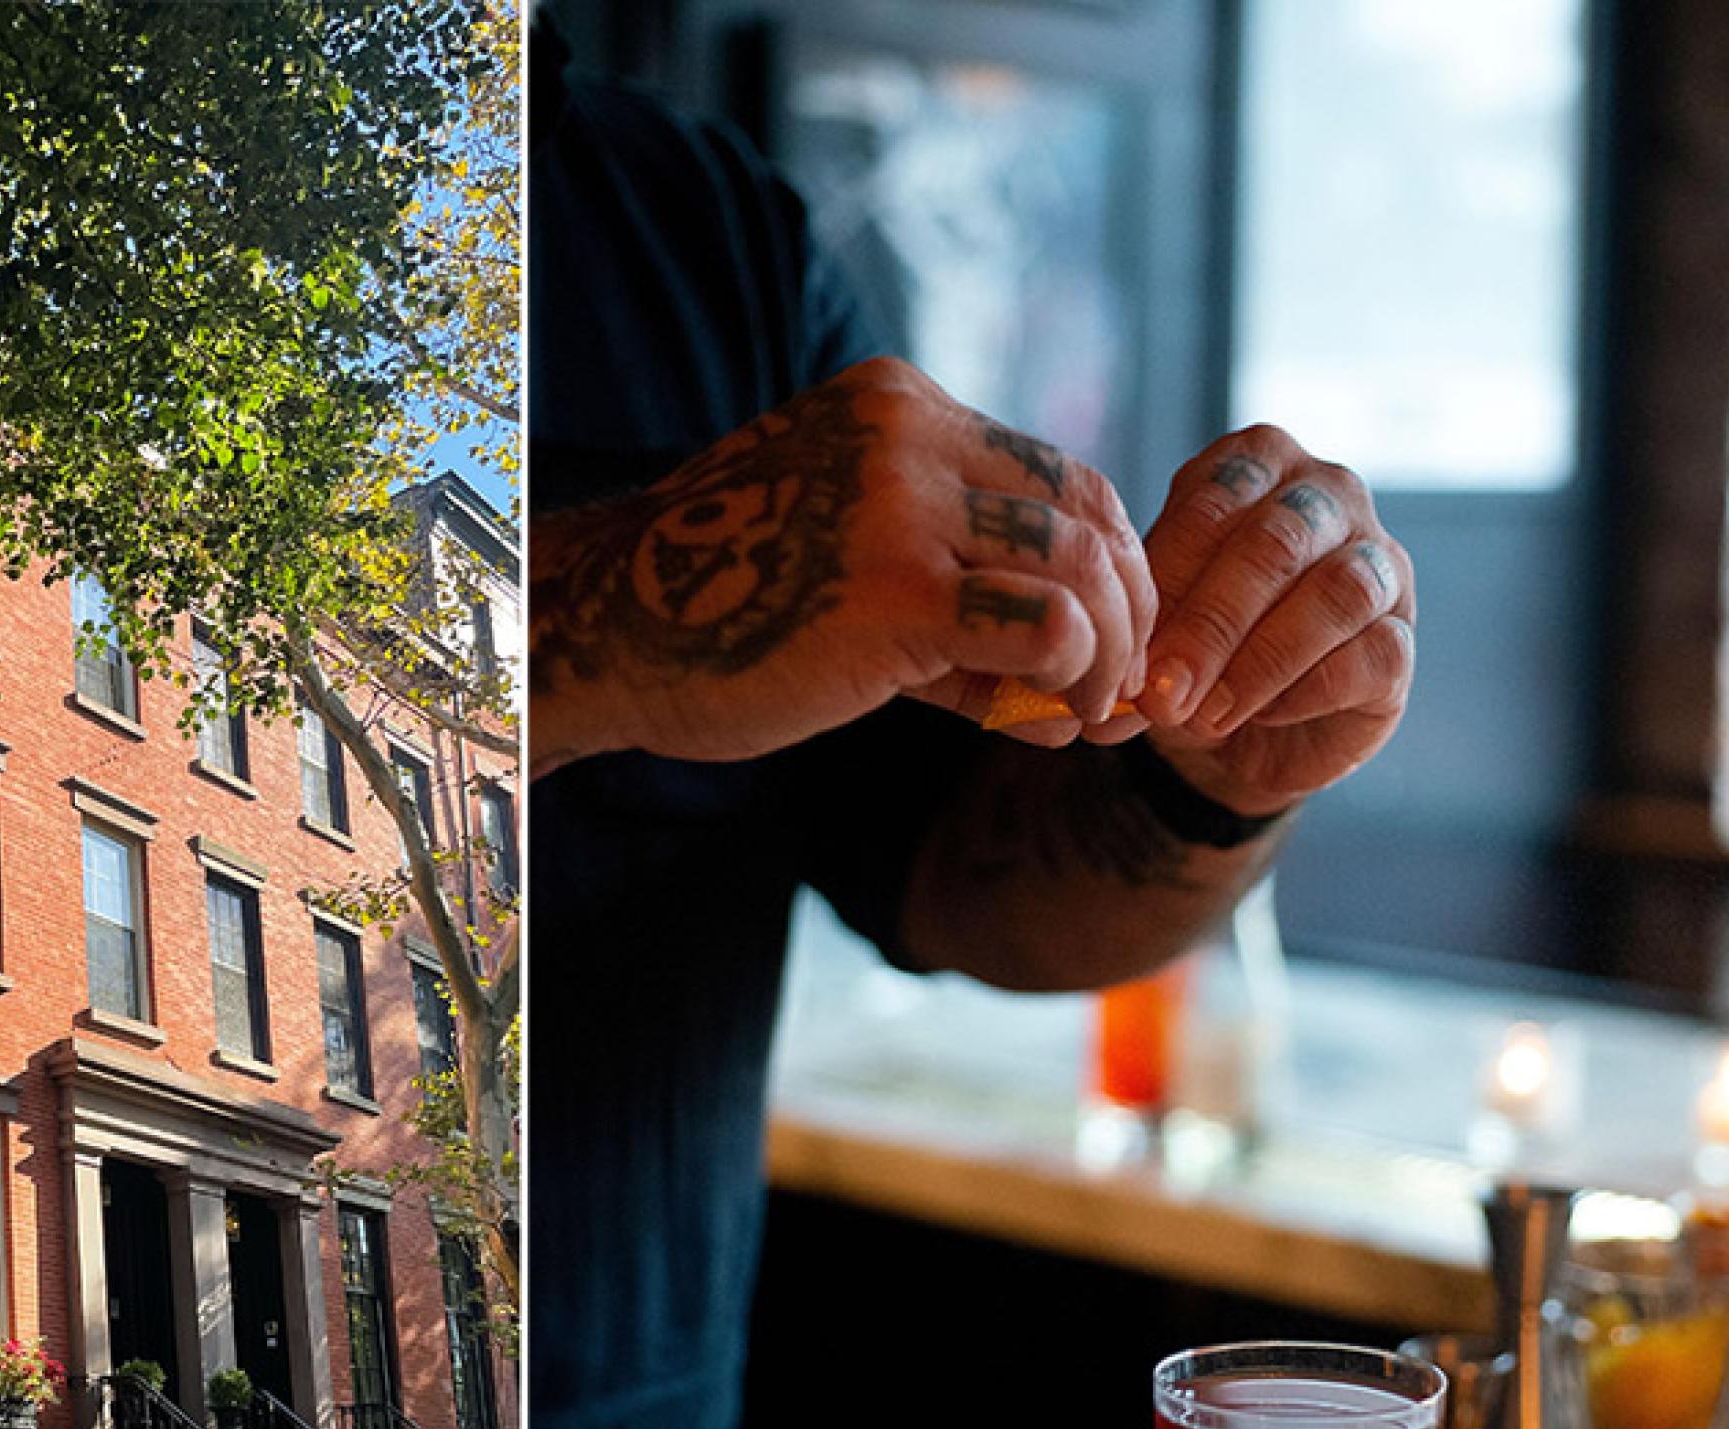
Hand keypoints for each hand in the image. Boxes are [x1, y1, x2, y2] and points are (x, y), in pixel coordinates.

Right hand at [531, 358, 1156, 771]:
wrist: (600, 634)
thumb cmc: (706, 612)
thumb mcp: (838, 561)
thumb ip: (950, 595)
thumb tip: (1073, 684)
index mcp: (894, 405)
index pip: (1052, 471)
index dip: (1104, 560)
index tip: (1100, 637)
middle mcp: (907, 432)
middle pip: (1086, 507)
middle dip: (1128, 607)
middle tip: (1118, 688)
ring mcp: (902, 502)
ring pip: (1082, 564)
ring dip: (1110, 653)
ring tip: (1089, 716)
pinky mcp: (898, 586)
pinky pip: (1045, 625)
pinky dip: (1073, 678)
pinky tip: (1049, 721)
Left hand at [1134, 425, 1414, 814]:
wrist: (1237, 729)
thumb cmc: (1189, 643)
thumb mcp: (1152, 616)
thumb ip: (1146, 622)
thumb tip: (1139, 671)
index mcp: (1256, 464)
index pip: (1212, 502)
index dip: (1167, 577)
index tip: (1129, 644)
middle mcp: (1329, 496)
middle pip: (1277, 544)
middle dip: (1211, 625)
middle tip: (1164, 692)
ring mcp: (1380, 562)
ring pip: (1336, 594)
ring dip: (1260, 663)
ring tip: (1205, 714)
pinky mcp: (1401, 638)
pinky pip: (1369, 655)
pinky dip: (1304, 692)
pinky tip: (1258, 718)